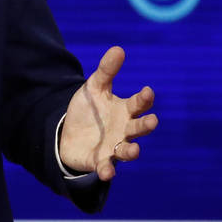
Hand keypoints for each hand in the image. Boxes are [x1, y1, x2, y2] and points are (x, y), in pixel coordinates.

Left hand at [59, 46, 157, 180]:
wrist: (69, 132)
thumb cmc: (89, 109)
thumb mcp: (95, 87)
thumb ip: (106, 70)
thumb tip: (118, 48)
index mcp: (125, 111)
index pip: (138, 104)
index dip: (144, 99)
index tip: (147, 92)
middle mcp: (124, 131)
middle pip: (138, 128)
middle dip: (145, 125)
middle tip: (153, 121)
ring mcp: (113, 148)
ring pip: (126, 151)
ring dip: (131, 152)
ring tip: (135, 150)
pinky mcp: (99, 161)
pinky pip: (105, 167)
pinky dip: (107, 170)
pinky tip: (107, 172)